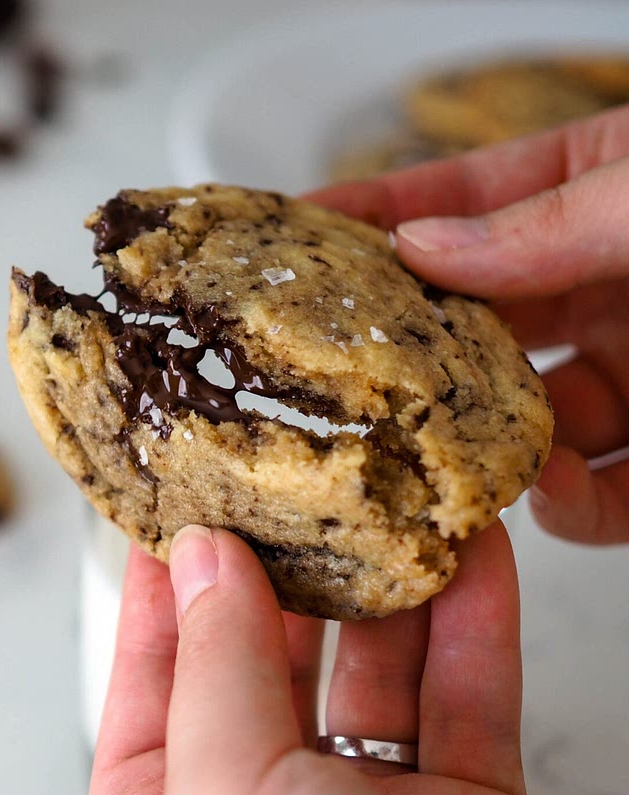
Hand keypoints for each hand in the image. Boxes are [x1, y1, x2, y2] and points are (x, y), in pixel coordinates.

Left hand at [83, 526, 628, 794]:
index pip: (149, 679)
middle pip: (260, 667)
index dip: (167, 587)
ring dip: (385, 590)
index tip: (184, 496)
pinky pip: (460, 707)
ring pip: (368, 676)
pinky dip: (468, 631)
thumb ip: (217, 671)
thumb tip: (206, 557)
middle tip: (297, 475)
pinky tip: (474, 557)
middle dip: (282, 572)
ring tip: (392, 496)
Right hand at [308, 105, 628, 543]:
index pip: (459, 205)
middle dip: (399, 360)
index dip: (372, 221)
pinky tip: (551, 494)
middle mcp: (600, 288)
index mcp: (596, 196)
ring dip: (473, 454)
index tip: (285, 241)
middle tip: (331, 380)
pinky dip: (567, 509)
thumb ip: (551, 218)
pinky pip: (597, 497)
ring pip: (515, 429)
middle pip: (465, 331)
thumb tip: (424, 243)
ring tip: (441, 462)